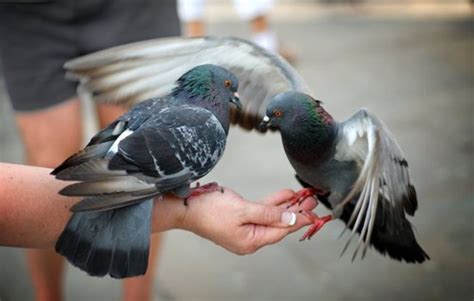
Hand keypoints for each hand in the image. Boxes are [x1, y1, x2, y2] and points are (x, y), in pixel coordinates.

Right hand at [172, 187, 316, 254]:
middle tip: (311, 201)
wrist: (185, 206)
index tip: (313, 212)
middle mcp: (249, 237)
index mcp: (250, 241)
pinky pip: (261, 211)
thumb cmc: (208, 210)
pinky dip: (273, 203)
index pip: (281, 231)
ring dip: (286, 206)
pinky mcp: (240, 217)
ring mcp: (244, 227)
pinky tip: (285, 195)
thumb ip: (269, 213)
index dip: (298, 220)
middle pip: (278, 224)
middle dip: (296, 212)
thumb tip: (290, 218)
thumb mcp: (243, 210)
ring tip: (303, 196)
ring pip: (271, 216)